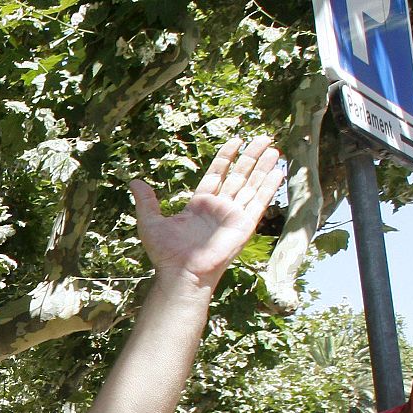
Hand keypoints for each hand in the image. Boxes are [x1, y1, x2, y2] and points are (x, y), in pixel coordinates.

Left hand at [133, 136, 284, 292]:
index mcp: (200, 204)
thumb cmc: (166, 253)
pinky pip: (259, 201)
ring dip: (264, 166)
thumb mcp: (151, 223)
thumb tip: (133, 182)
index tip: (236, 140)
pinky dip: (269, 186)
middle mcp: (219, 207)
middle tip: (263, 137)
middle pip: (239, 175)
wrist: (182, 274)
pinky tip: (279, 170)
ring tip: (275, 147)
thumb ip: (146, 202)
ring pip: (252, 184)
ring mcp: (233, 215)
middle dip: (251, 156)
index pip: (217, 174)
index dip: (227, 157)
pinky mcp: (244, 224)